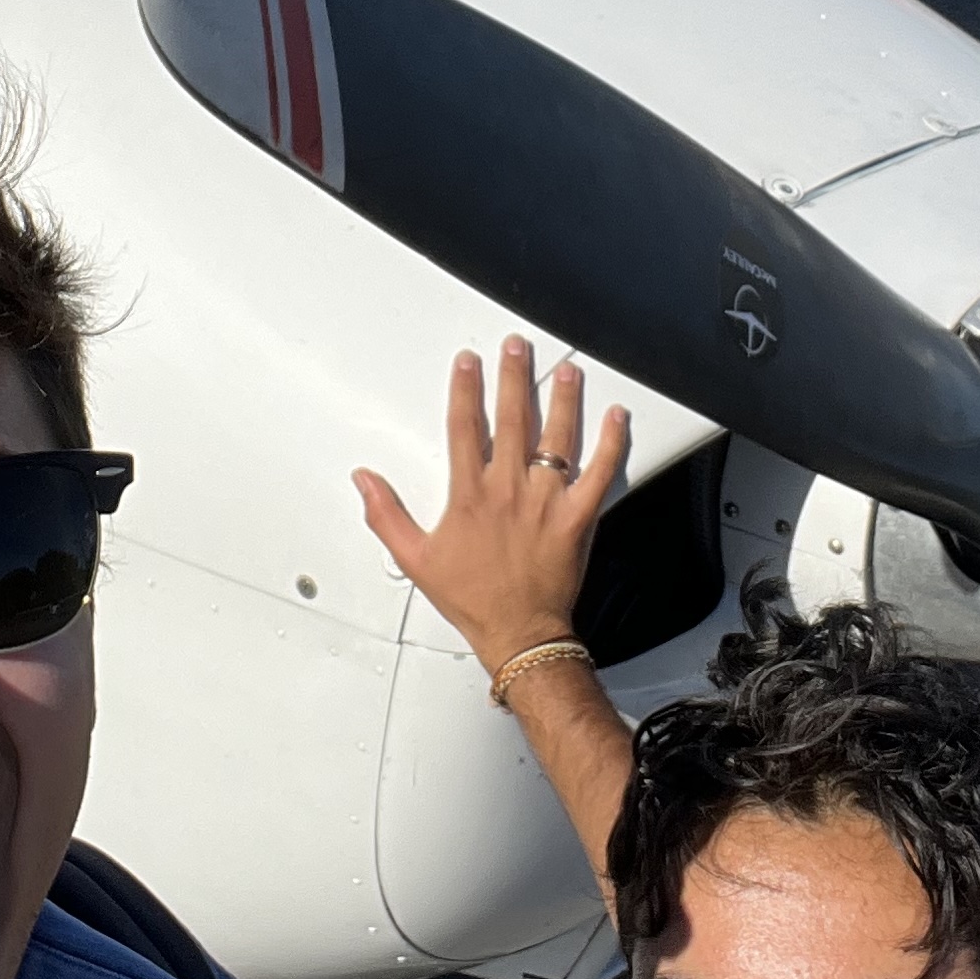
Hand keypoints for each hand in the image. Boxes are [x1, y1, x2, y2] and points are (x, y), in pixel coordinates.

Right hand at [353, 337, 630, 677]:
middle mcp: (508, 490)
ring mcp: (546, 502)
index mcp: (470, 495)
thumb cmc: (472, 598)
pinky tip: (615, 416)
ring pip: (556, 437)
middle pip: (511, 419)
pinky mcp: (577, 517)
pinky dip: (609, 443)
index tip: (469, 362)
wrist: (517, 632)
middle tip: (518, 346)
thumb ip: (386, 514)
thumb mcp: (416, 558)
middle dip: (514, 377)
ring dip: (562, 399)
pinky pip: (599, 473)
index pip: (464, 427)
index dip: (465, 389)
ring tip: (567, 369)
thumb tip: (364, 479)